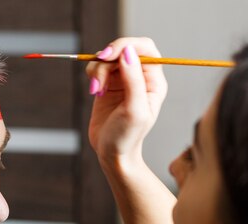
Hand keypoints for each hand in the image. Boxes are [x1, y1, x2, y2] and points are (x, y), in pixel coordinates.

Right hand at [86, 37, 167, 165]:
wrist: (112, 154)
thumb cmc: (127, 137)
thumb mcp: (134, 110)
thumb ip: (133, 80)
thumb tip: (128, 51)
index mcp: (154, 81)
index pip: (145, 48)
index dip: (126, 45)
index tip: (107, 56)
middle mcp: (140, 77)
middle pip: (124, 49)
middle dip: (107, 59)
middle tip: (97, 78)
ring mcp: (124, 80)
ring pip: (108, 58)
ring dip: (98, 70)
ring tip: (96, 91)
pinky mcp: (108, 84)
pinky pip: (98, 67)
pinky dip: (93, 75)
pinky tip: (95, 92)